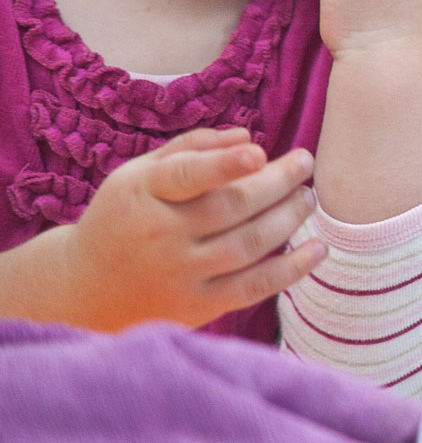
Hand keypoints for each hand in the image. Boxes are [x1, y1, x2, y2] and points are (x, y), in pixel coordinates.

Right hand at [53, 127, 323, 329]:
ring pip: (249, 244)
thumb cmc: (123, 217)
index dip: (223, 164)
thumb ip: (191, 149)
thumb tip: (247, 136)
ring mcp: (179, 274)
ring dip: (289, 218)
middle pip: (232, 206)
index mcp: (142, 194)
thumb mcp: (138, 175)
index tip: (258, 152)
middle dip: (279, 182)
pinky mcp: (197, 307)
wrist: (83, 288)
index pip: (185, 175)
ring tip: (308, 197)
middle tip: (306, 163)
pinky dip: (290, 269)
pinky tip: (318, 249)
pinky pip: (253, 287)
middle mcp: (161, 235)